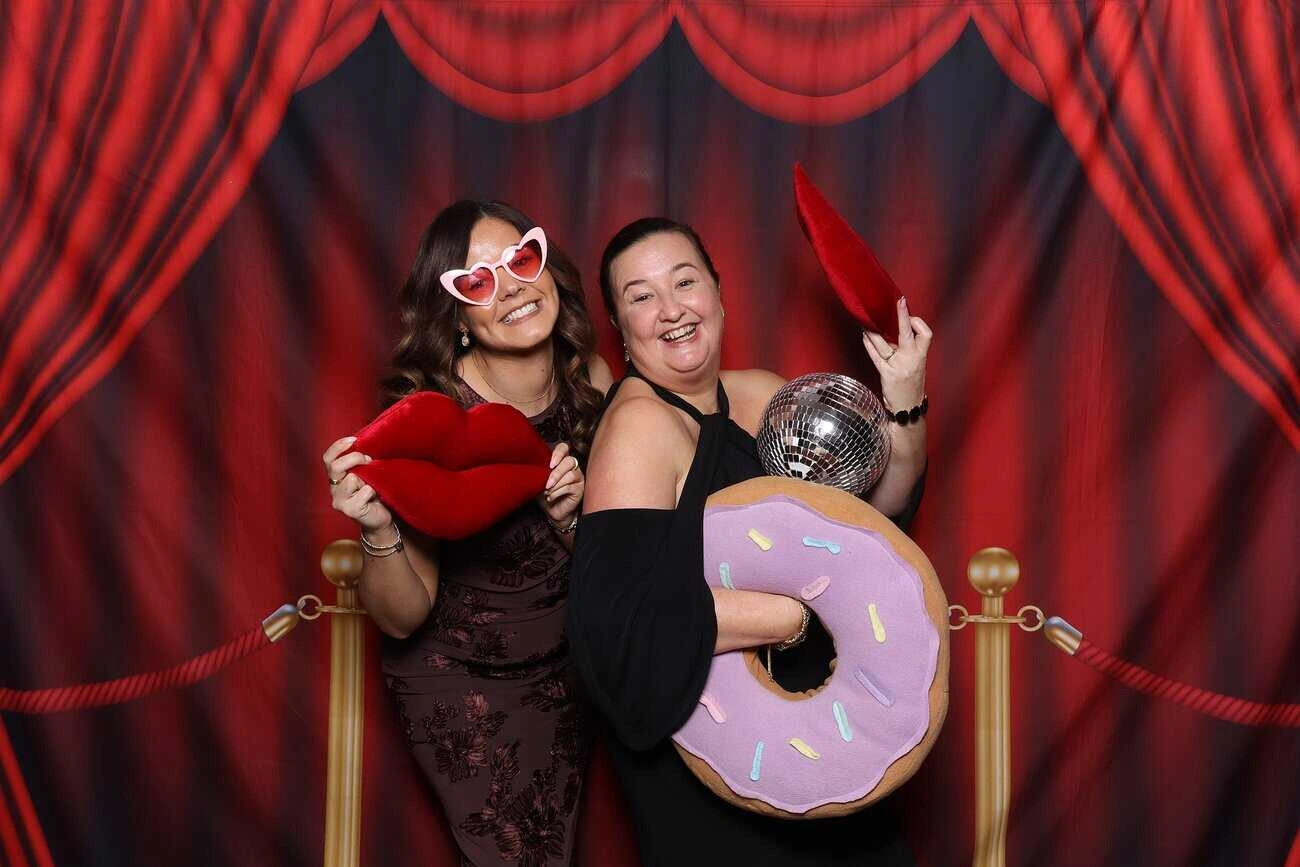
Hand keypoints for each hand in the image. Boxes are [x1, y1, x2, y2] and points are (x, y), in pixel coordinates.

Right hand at [322, 435, 393, 534]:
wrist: (380, 517)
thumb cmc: (374, 493)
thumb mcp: (365, 474)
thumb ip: (360, 462)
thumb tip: (365, 442)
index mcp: (335, 477)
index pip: (328, 458)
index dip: (338, 446)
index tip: (355, 439)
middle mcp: (333, 488)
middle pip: (335, 466)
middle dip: (354, 458)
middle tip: (369, 460)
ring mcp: (339, 501)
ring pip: (351, 479)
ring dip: (366, 479)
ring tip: (372, 485)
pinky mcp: (350, 510)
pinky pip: (364, 492)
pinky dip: (373, 491)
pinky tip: (375, 496)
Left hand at [538, 442, 583, 529]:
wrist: (552, 511)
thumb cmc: (546, 494)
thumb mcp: (539, 480)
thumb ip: (539, 471)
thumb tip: (531, 467)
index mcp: (561, 461)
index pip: (564, 448)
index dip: (558, 453)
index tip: (550, 464)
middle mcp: (572, 467)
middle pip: (569, 461)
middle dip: (556, 473)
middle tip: (547, 483)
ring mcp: (578, 477)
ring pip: (571, 475)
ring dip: (556, 484)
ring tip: (547, 492)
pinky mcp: (580, 489)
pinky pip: (570, 487)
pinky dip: (557, 492)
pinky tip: (550, 497)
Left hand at [862, 296, 931, 411]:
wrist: (908, 408)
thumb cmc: (911, 383)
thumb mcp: (915, 365)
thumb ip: (907, 349)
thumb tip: (891, 328)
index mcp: (921, 356)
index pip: (926, 334)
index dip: (918, 323)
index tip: (910, 316)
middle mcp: (912, 360)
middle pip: (907, 335)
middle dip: (903, 317)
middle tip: (899, 302)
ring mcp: (899, 367)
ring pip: (885, 345)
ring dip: (874, 331)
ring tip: (866, 322)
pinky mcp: (887, 374)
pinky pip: (876, 356)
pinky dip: (869, 344)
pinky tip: (864, 336)